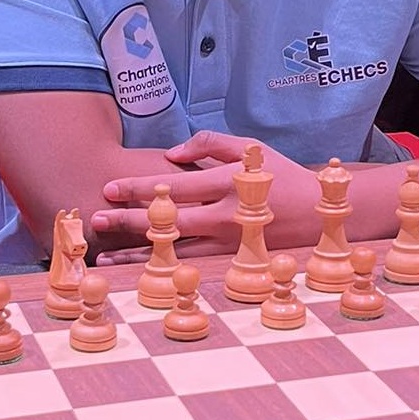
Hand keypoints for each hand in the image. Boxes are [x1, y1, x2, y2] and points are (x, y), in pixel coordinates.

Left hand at [90, 130, 321, 257]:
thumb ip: (210, 144)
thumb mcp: (251, 149)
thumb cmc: (283, 177)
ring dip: (137, 256)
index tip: (110, 189)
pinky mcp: (234, 263)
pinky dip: (164, 271)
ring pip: (175, 252)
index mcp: (227, 183)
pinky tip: (141, 274)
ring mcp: (229, 244)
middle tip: (95, 220)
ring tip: (104, 258)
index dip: (138, 188)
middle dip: (127, 221)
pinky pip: (192, 267)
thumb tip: (171, 154)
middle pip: (167, 221)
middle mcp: (225, 216)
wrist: (323, 214)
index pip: (173, 186)